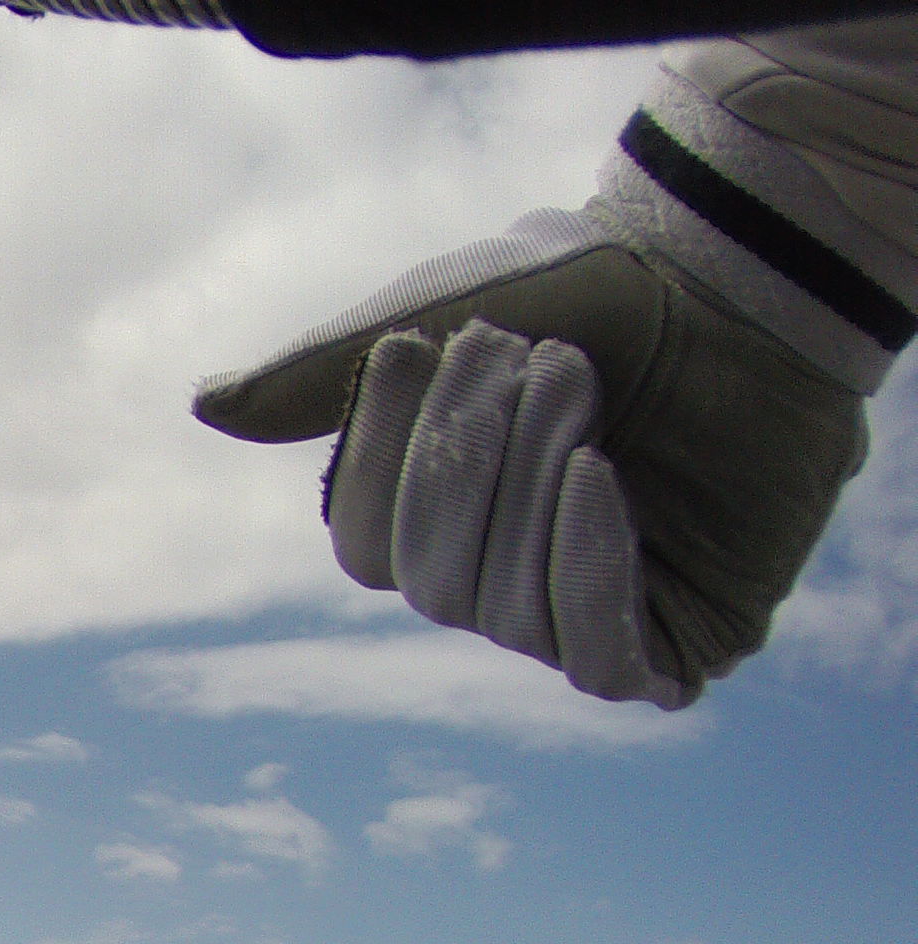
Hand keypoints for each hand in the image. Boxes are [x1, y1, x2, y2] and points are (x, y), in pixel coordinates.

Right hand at [194, 210, 867, 709]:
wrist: (745, 276)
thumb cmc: (591, 292)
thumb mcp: (436, 315)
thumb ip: (322, 371)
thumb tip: (206, 408)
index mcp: (441, 522)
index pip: (367, 548)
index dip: (381, 459)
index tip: (420, 345)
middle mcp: (506, 583)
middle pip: (429, 586)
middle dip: (467, 462)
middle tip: (527, 353)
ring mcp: (589, 617)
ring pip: (505, 613)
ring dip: (531, 483)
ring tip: (580, 381)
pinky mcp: (680, 640)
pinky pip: (598, 658)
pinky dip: (586, 566)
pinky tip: (595, 475)